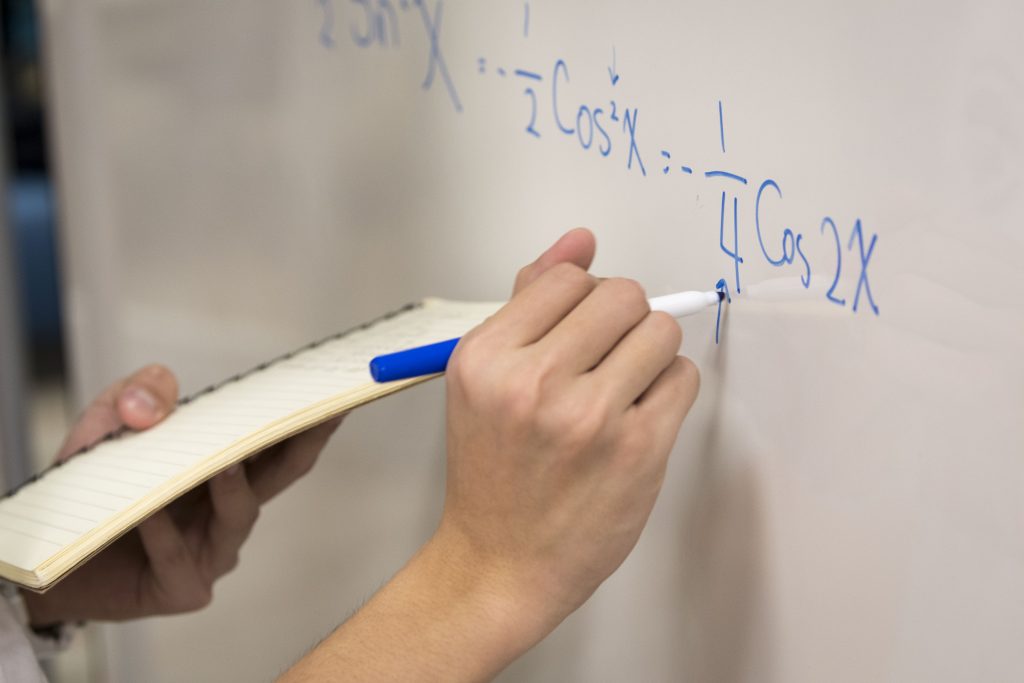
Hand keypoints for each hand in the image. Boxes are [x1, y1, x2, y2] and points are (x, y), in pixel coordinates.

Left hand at [22, 364, 340, 624]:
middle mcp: (229, 508)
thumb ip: (129, 398)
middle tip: (317, 411)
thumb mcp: (103, 428)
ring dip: (233, 486)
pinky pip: (179, 556)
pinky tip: (145, 512)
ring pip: (239, 514)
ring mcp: (212, 551)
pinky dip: (163, 532)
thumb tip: (152, 402)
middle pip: (283, 472)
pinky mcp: (183, 588)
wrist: (48, 561)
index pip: (275, 436)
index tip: (335, 387)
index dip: (309, 412)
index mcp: (224, 467)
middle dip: (305, 440)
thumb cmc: (93, 493)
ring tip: (223, 462)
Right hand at [435, 227, 699, 645]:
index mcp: (486, 357)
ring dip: (651, 352)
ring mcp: (589, 419)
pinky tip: (640, 414)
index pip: (568, 277)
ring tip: (624, 385)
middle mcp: (533, 383)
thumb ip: (529, 302)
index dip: (583, 298)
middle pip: (623, 295)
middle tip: (607, 356)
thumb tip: (581, 240)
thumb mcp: (485, 379)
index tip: (581, 328)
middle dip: (623, 319)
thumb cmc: (493, 471)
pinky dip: (669, 388)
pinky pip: (684, 378)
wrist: (501, 562)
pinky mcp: (638, 452)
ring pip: (661, 331)